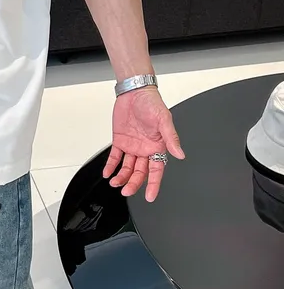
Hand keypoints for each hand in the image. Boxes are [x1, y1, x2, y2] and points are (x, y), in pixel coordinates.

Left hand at [103, 87, 184, 202]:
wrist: (134, 92)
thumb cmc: (151, 103)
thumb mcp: (164, 120)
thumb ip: (172, 138)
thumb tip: (180, 154)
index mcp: (158, 146)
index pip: (157, 170)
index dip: (154, 184)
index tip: (150, 196)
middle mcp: (145, 149)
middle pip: (140, 172)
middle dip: (134, 183)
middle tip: (126, 191)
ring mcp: (132, 146)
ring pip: (127, 167)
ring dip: (121, 176)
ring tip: (115, 183)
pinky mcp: (120, 141)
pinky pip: (115, 157)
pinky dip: (111, 166)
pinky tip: (108, 173)